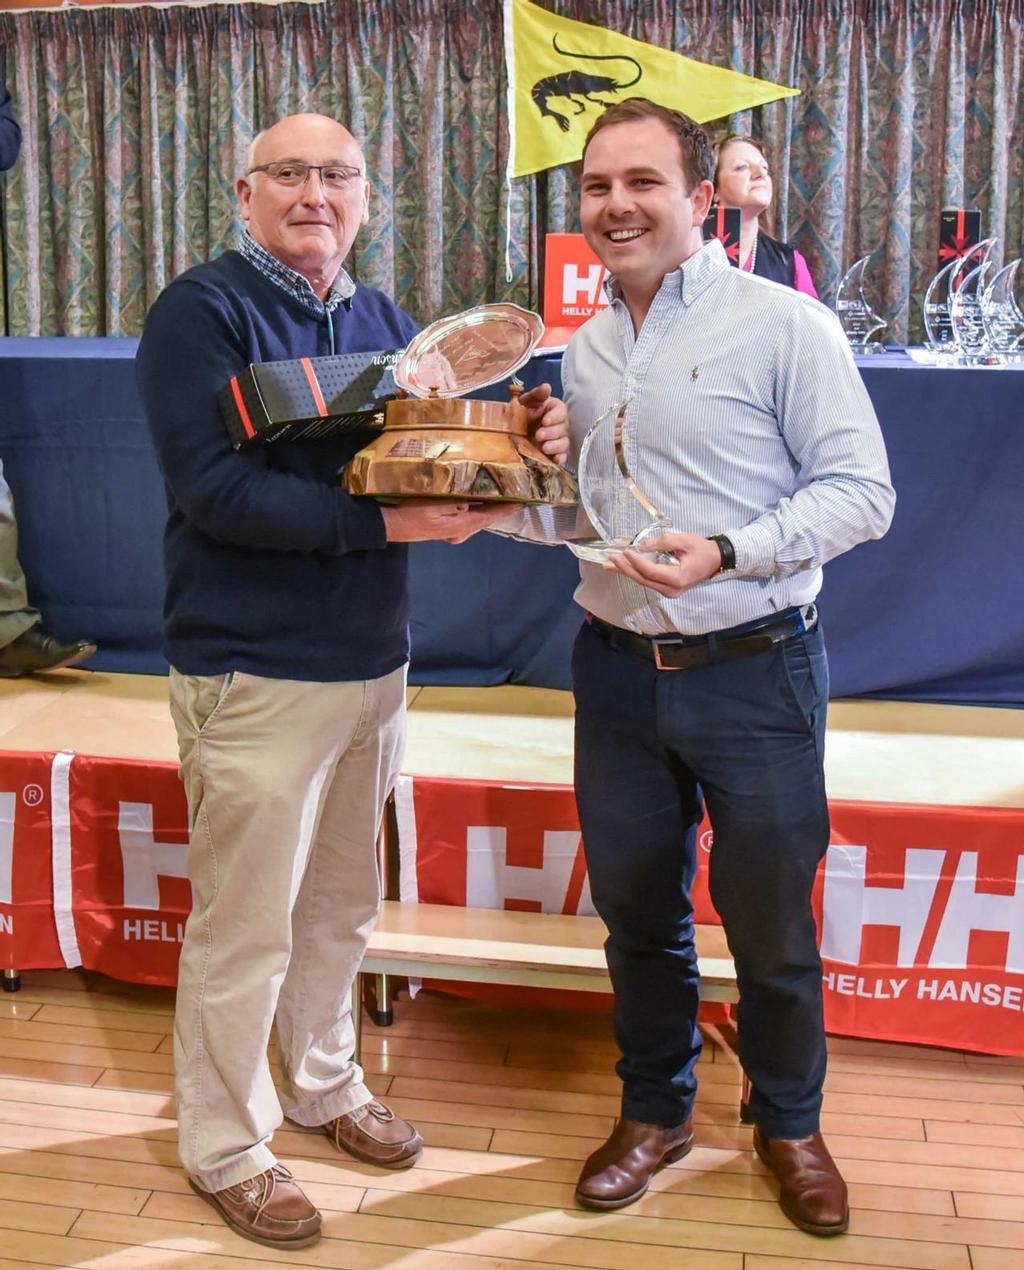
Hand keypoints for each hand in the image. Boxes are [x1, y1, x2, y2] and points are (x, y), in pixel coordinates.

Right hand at [381, 499, 520, 543]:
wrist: (393, 525)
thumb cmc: (412, 513)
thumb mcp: (434, 504)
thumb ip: (455, 503)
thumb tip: (470, 502)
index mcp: (461, 526)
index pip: (490, 516)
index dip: (507, 508)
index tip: (524, 501)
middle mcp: (461, 532)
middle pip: (486, 518)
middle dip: (501, 507)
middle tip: (517, 494)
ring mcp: (455, 533)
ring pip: (478, 518)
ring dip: (490, 507)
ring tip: (503, 494)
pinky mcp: (448, 529)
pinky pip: (468, 517)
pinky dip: (477, 509)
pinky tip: (480, 499)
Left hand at [520, 383, 569, 465]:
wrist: (514, 432)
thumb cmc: (523, 413)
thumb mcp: (526, 402)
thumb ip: (537, 394)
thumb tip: (547, 386)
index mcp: (555, 410)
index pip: (561, 411)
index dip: (554, 416)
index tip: (545, 420)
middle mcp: (560, 425)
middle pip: (563, 428)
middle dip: (551, 432)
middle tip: (539, 435)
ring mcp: (559, 440)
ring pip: (564, 443)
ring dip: (555, 446)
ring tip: (544, 448)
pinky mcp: (556, 454)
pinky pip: (563, 457)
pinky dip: (560, 459)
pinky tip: (555, 460)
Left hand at [605, 533, 721, 597]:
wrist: (716, 560)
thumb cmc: (703, 549)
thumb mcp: (685, 541)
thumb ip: (664, 542)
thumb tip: (643, 544)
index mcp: (678, 578)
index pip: (650, 571)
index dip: (635, 561)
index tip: (625, 551)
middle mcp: (671, 589)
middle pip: (643, 579)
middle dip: (625, 568)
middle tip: (610, 559)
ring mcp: (669, 591)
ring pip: (643, 581)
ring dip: (626, 572)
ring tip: (610, 564)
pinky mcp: (667, 588)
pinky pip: (648, 581)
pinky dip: (635, 573)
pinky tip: (623, 567)